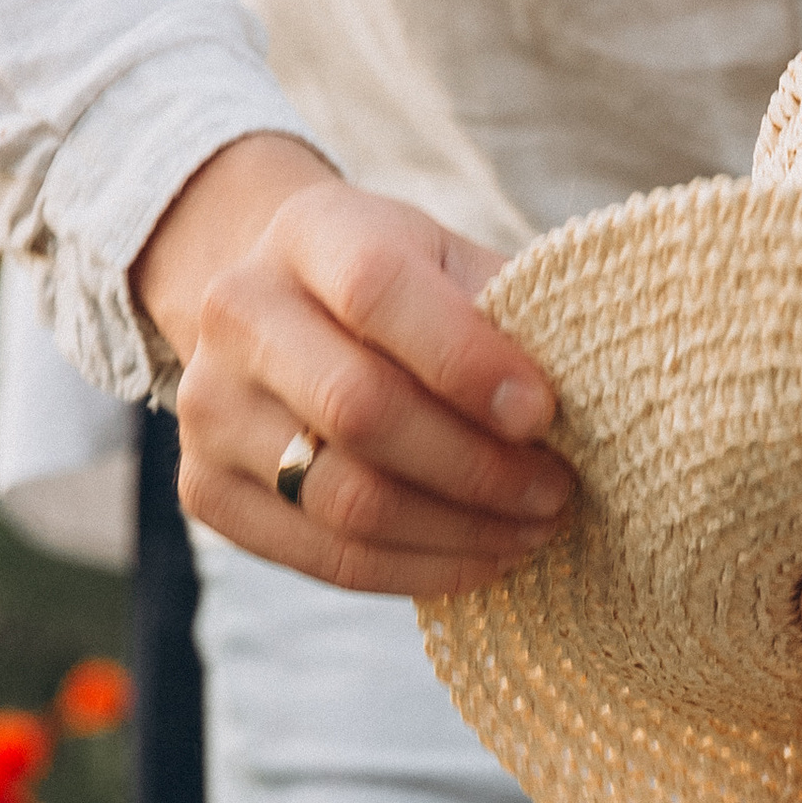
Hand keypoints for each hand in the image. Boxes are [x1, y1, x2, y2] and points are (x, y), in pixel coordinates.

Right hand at [130, 134, 574, 593]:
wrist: (276, 308)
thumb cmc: (397, 290)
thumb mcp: (448, 261)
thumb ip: (508, 312)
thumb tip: (593, 393)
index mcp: (307, 231)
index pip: (376, 293)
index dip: (466, 361)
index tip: (545, 413)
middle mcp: (237, 313)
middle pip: (360, 412)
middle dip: (478, 467)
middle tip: (557, 491)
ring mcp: (209, 409)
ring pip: (347, 502)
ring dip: (461, 532)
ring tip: (534, 529)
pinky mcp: (207, 491)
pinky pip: (329, 559)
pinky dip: (422, 570)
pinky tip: (484, 558)